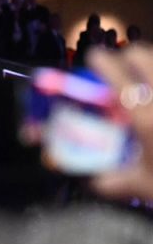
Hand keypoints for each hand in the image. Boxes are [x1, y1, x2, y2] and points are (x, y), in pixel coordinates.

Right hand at [86, 45, 152, 202]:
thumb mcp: (147, 187)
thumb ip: (120, 182)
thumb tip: (101, 182)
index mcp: (147, 118)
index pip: (117, 78)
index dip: (103, 62)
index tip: (96, 57)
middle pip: (143, 57)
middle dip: (129, 57)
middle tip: (123, 67)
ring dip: (150, 67)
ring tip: (147, 83)